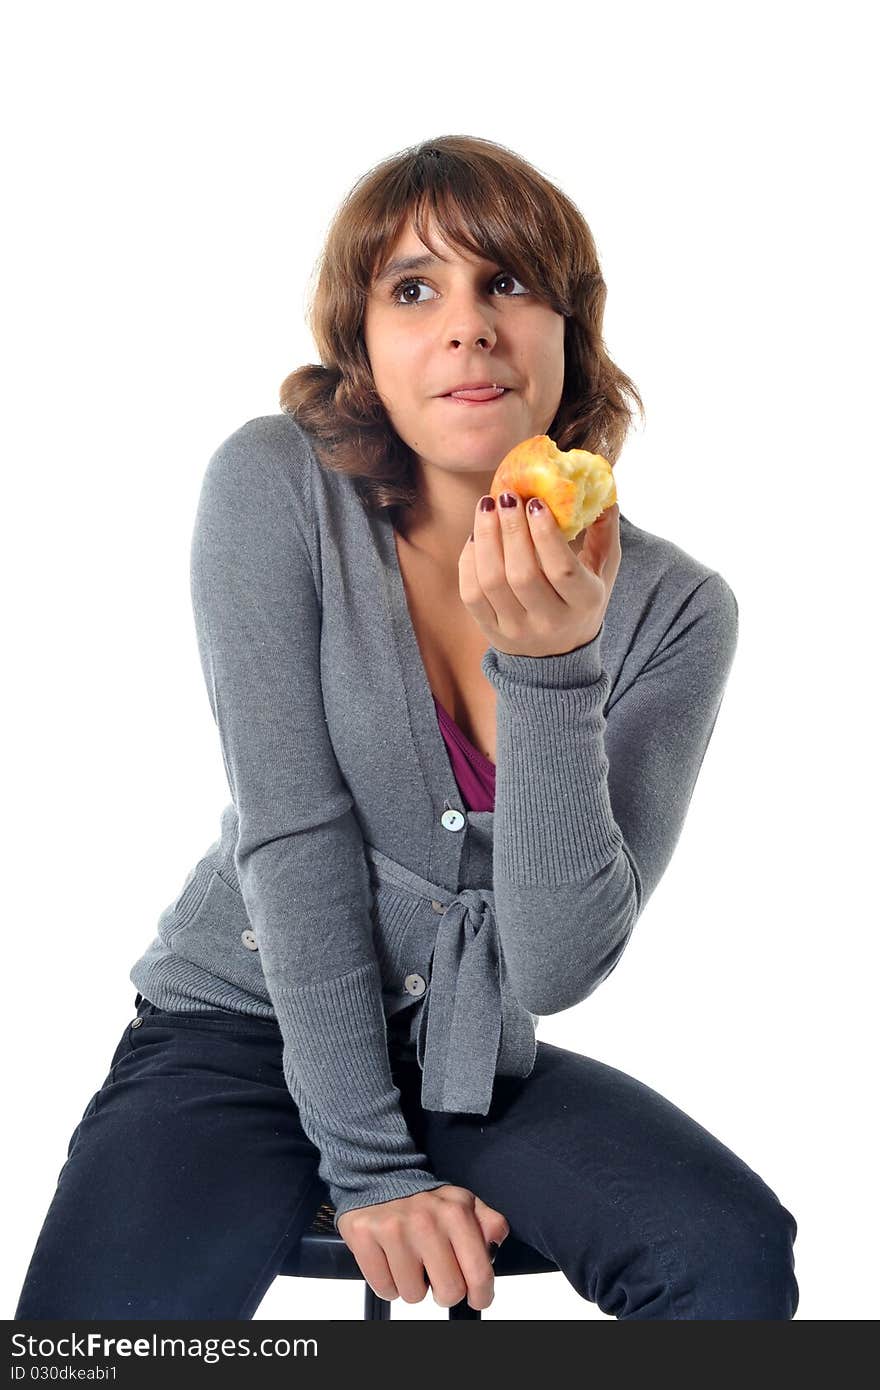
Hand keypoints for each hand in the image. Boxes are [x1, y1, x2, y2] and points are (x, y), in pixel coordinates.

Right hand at [336, 1184, 509, 1310]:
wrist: (380, 1173)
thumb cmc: (424, 1198)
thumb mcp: (462, 1202)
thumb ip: (487, 1222)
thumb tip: (497, 1240)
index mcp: (455, 1212)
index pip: (478, 1273)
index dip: (482, 1295)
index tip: (478, 1298)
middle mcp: (425, 1221)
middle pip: (448, 1292)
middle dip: (445, 1291)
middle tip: (438, 1274)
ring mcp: (393, 1229)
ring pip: (412, 1295)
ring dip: (413, 1285)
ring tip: (411, 1260)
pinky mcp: (364, 1236)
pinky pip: (384, 1288)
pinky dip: (388, 1282)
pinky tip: (392, 1260)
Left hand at [459, 491, 620, 656]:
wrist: (558, 655)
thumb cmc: (581, 601)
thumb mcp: (603, 572)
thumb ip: (605, 533)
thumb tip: (604, 491)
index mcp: (584, 603)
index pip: (562, 570)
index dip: (546, 534)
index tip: (535, 502)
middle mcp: (550, 621)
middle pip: (522, 574)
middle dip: (511, 529)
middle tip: (506, 496)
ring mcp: (517, 629)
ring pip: (492, 581)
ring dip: (485, 538)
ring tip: (486, 506)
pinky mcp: (491, 630)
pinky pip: (471, 593)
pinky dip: (469, 560)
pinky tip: (475, 536)